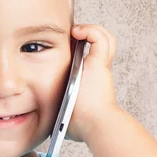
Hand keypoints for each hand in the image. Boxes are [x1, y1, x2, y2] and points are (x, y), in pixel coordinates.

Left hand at [65, 23, 119, 142]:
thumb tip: (51, 126)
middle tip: (72, 36)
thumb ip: (60, 116)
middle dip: (88, 36)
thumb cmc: (82, 126)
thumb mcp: (66, 119)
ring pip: (104, 38)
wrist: (94, 125)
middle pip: (102, 45)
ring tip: (76, 33)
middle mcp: (98, 72)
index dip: (81, 50)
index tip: (65, 48)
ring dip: (91, 31)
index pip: (90, 58)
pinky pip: (99, 38)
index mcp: (90, 82)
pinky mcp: (99, 63)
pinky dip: (90, 30)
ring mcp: (100, 66)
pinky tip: (77, 33)